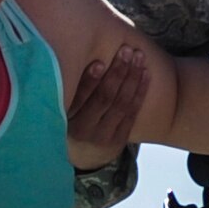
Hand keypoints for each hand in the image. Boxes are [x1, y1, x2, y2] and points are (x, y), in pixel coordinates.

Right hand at [66, 46, 148, 170]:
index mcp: (66, 120)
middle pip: (105, 98)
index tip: (99, 62)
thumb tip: (70, 53)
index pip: (80, 98)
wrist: (84, 157)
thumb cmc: (71, 122)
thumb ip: (68, 89)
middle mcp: (85, 130)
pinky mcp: (119, 140)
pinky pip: (132, 113)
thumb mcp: (62, 110)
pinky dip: (140, 92)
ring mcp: (104, 136)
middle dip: (118, 72)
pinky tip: (145, 74)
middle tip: (127, 51)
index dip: (90, 80)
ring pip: (122, 104)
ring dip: (132, 78)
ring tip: (139, 57)